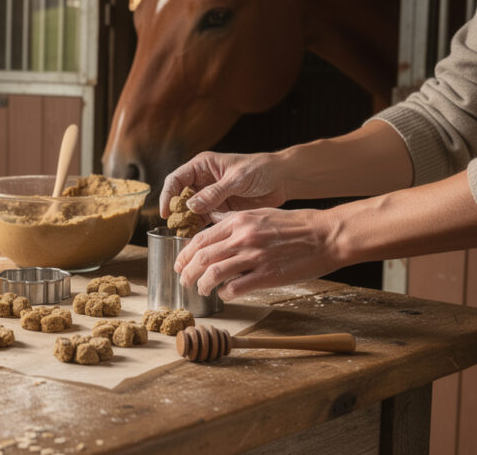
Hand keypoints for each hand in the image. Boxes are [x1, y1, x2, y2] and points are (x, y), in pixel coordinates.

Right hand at [159, 151, 289, 222]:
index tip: (166, 212)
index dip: (168, 195)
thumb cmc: (260, 169)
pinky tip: (197, 239)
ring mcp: (210, 196)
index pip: (176, 179)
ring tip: (184, 235)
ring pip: (190, 211)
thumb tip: (190, 206)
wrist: (283, 179)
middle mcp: (202, 181)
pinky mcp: (220, 209)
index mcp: (202, 166)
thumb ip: (214, 192)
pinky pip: (204, 220)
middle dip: (176, 212)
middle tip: (175, 226)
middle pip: (180, 197)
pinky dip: (199, 229)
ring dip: (187, 222)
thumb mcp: (237, 179)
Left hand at [174, 207, 341, 299]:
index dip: (185, 254)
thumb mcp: (260, 213)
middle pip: (202, 257)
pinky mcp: (268, 274)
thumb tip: (214, 220)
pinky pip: (237, 287)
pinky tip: (225, 294)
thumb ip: (235, 219)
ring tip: (201, 290)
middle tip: (184, 281)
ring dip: (202, 284)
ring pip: (214, 273)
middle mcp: (243, 237)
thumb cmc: (296, 224)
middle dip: (187, 271)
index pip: (200, 239)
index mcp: (239, 221)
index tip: (180, 264)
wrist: (327, 234)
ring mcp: (255, 256)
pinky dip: (225, 293)